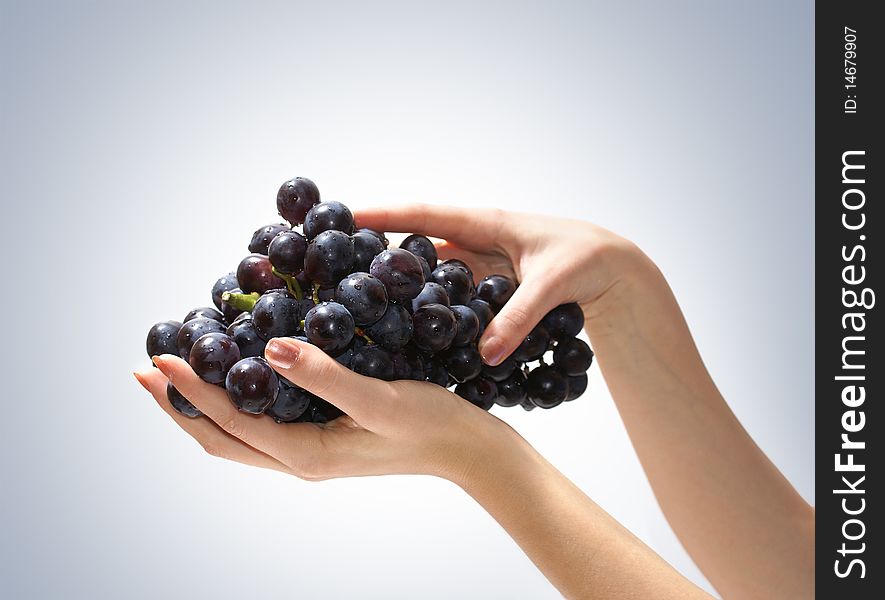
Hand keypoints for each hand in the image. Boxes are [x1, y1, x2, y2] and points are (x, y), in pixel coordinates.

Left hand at [135, 337, 514, 481]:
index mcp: (305, 455)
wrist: (468, 451)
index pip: (232, 423)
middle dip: (180, 408)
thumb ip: (324, 376)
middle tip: (146, 373)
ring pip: (240, 435)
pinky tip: (242, 377)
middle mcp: (300, 459)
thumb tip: (270, 350)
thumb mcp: (379, 399)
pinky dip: (238, 403)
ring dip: (204, 406)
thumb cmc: (430, 426)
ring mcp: (311, 452)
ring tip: (179, 377)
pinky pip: (265, 425)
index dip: (191, 392)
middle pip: (221, 439)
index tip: (160, 359)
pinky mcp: (325, 439)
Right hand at [355, 205, 642, 364]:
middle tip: (337, 267)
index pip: (424, 216)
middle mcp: (476, 244)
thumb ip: (518, 318)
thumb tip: (484, 356)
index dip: (383, 216)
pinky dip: (435, 312)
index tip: (344, 216)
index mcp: (485, 224)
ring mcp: (481, 268)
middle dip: (380, 254)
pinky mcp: (491, 290)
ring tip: (365, 305)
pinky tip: (418, 336)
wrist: (617, 271)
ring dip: (405, 287)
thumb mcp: (552, 285)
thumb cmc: (588, 260)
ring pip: (433, 276)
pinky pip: (454, 300)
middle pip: (418, 247)